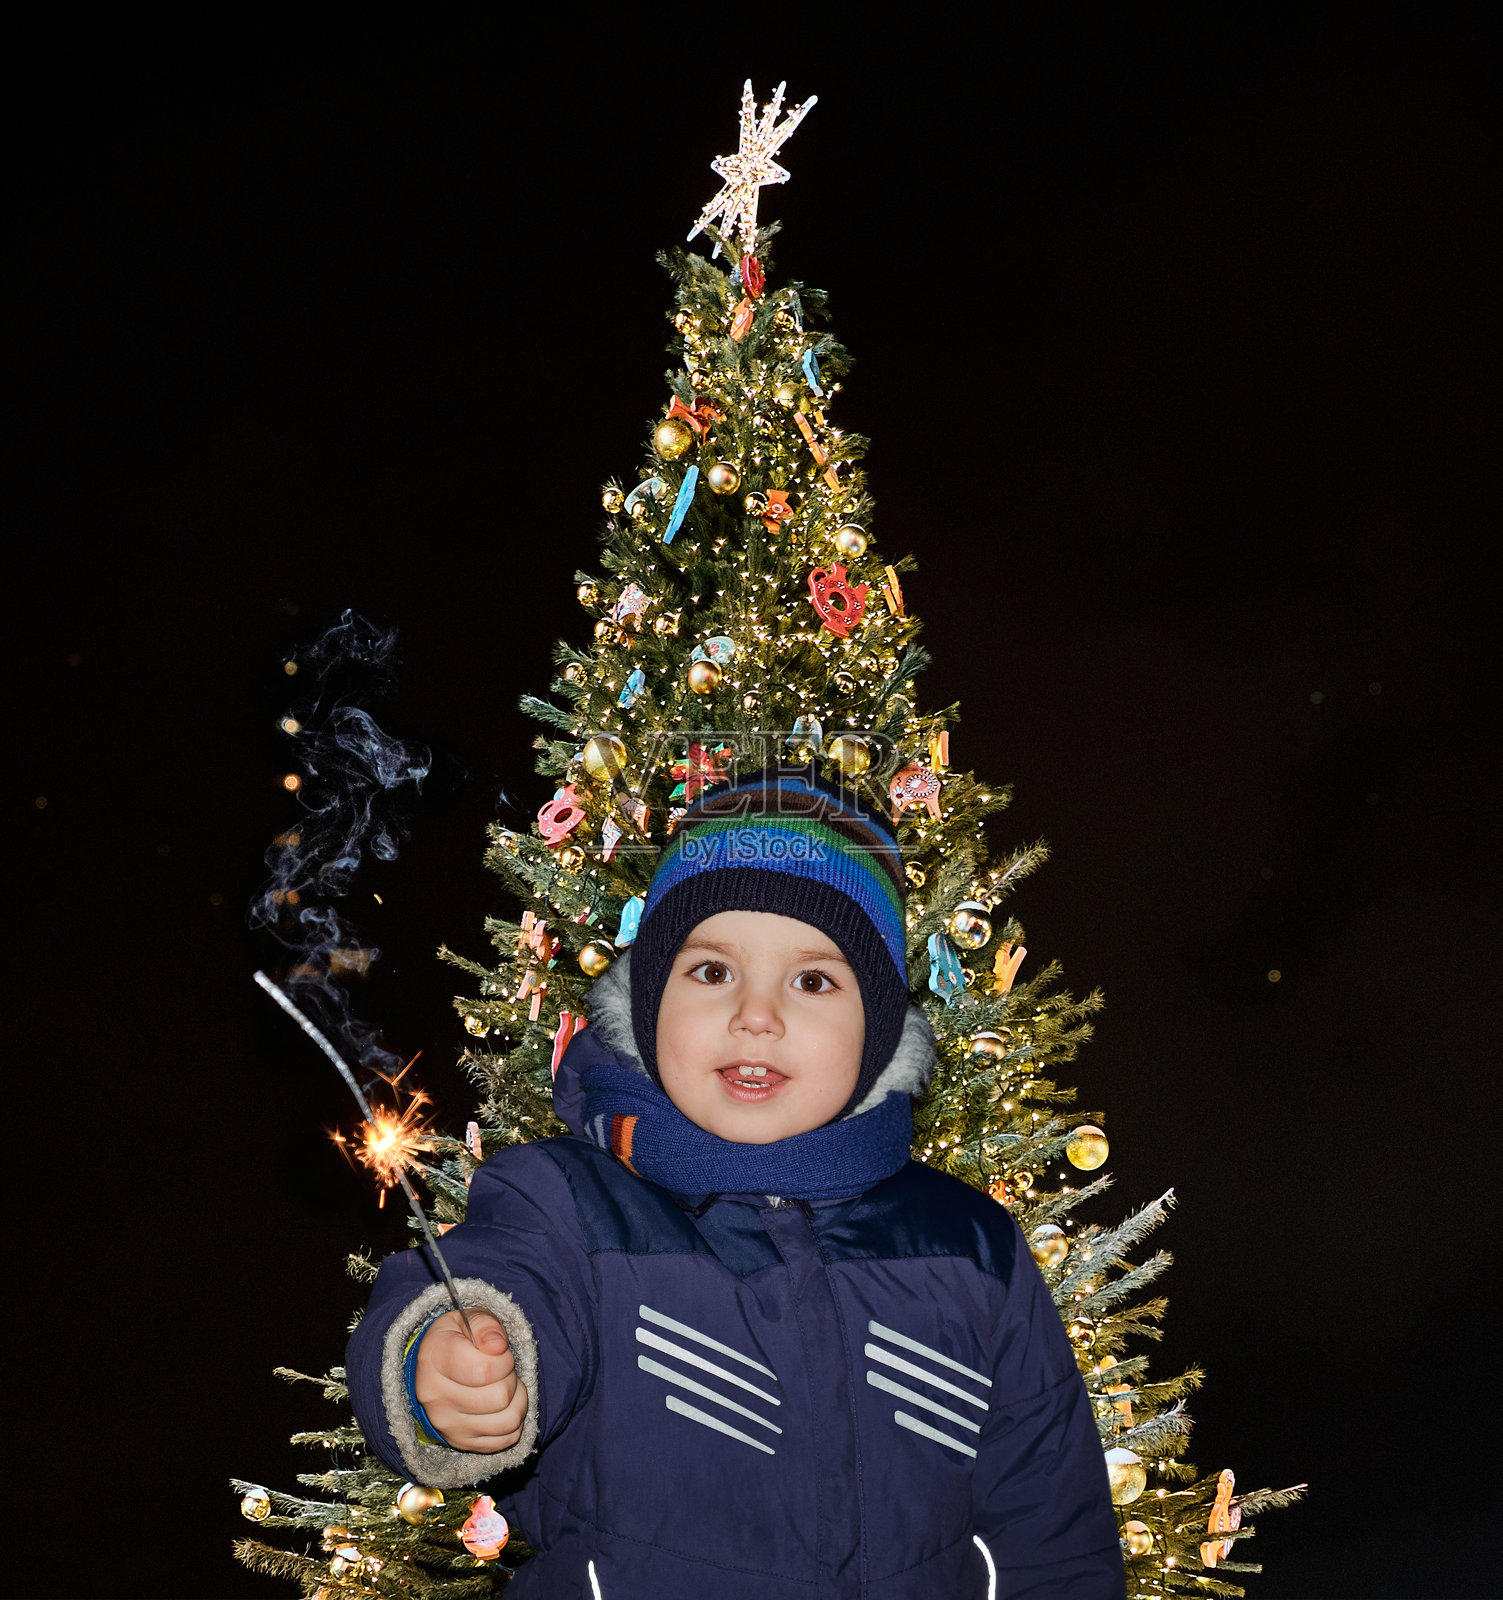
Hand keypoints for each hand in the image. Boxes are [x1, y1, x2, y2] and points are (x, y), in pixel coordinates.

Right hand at [414, 1309, 528, 1452]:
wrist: (435, 1368)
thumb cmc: (459, 1338)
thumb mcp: (469, 1319)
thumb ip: (485, 1325)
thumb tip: (498, 1345)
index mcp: (434, 1359)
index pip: (484, 1370)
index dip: (504, 1359)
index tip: (500, 1351)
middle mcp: (435, 1397)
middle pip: (499, 1397)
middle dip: (511, 1378)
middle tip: (502, 1369)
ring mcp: (446, 1424)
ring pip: (507, 1421)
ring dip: (518, 1400)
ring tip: (506, 1385)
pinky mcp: (460, 1442)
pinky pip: (506, 1439)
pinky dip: (514, 1421)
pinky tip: (503, 1405)